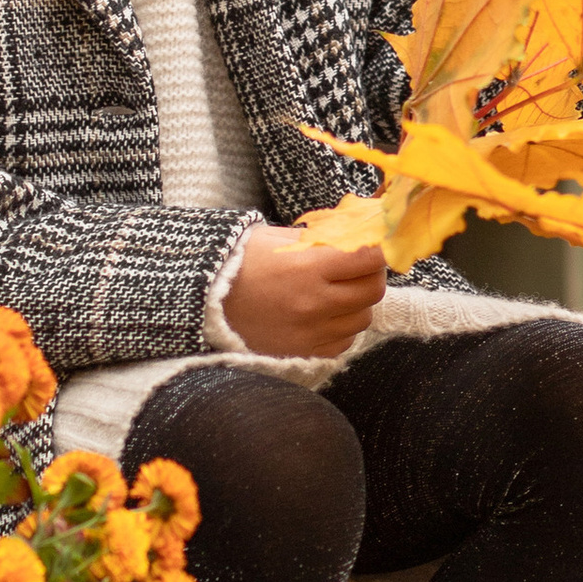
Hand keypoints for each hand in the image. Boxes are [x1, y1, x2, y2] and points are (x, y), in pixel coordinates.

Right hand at [224, 226, 387, 358]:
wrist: (205, 300)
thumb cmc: (241, 262)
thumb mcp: (280, 236)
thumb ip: (324, 236)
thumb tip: (362, 229)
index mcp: (308, 266)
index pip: (370, 257)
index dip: (377, 249)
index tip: (374, 245)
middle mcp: (314, 302)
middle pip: (373, 289)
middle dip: (371, 274)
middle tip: (358, 266)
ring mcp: (311, 332)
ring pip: (363, 317)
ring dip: (357, 302)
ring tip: (338, 291)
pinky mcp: (304, 352)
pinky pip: (345, 341)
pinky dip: (343, 327)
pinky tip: (326, 314)